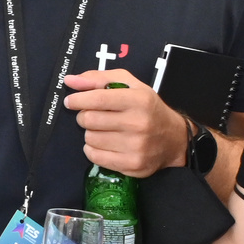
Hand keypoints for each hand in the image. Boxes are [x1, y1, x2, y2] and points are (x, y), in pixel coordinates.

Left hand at [62, 68, 187, 177]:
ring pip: (90, 138)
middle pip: (89, 119)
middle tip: (92, 116)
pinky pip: (95, 156)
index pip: (98, 99)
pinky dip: (93, 150)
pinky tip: (104, 144)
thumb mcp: (130, 85)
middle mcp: (139, 123)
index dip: (78, 99)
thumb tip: (70, 80)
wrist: (174, 139)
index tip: (70, 101)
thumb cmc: (148, 108)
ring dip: (91, 133)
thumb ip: (99, 79)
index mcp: (139, 100)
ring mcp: (136, 146)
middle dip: (84, 116)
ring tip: (104, 130)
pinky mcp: (132, 165)